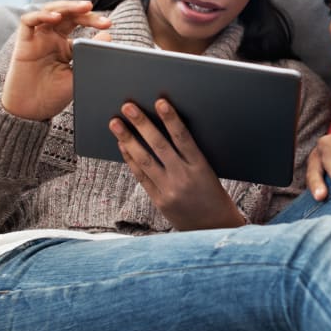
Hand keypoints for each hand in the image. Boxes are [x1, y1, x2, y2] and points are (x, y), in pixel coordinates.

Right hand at [1, 0, 111, 120]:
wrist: (31, 112)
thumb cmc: (54, 95)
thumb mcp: (79, 74)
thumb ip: (92, 56)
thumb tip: (108, 35)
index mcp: (66, 45)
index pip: (80, 24)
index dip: (94, 21)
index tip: (109, 25)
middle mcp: (52, 38)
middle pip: (68, 15)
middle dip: (85, 13)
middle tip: (102, 18)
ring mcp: (37, 38)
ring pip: (50, 11)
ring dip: (67, 7)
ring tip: (85, 7)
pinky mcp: (23, 42)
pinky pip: (28, 21)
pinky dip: (41, 15)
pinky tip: (55, 17)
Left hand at [110, 98, 244, 230]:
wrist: (214, 229)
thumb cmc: (215, 196)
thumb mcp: (210, 172)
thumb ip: (191, 155)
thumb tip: (169, 131)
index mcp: (201, 167)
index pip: (183, 137)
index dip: (171, 119)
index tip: (160, 102)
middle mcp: (183, 177)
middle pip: (159, 146)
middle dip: (142, 124)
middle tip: (128, 107)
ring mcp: (169, 190)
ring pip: (145, 160)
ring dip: (128, 139)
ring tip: (115, 124)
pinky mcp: (159, 201)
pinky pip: (141, 176)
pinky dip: (130, 160)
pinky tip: (123, 146)